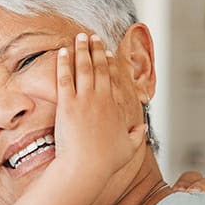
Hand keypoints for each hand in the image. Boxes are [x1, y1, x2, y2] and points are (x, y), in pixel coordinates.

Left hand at [53, 33, 147, 179]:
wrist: (86, 167)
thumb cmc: (106, 162)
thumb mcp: (128, 148)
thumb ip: (137, 136)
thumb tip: (143, 129)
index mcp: (114, 106)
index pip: (112, 78)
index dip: (109, 63)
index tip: (108, 53)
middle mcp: (100, 99)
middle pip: (98, 68)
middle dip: (96, 49)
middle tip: (93, 36)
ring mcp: (84, 100)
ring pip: (82, 68)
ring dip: (81, 50)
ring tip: (79, 37)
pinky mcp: (67, 105)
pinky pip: (64, 78)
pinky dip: (63, 63)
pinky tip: (61, 52)